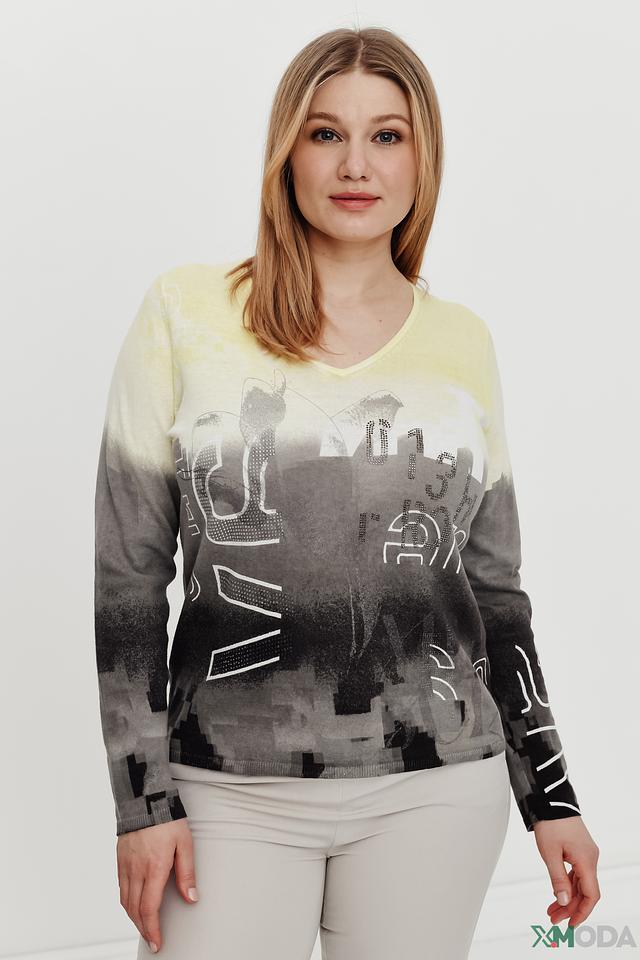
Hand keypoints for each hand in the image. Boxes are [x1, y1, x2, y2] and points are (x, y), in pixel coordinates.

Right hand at [117, 817, 197, 953]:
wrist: (144, 797)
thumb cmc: (167, 818)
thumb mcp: (185, 843)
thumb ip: (187, 872)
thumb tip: (191, 898)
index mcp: (154, 868)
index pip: (150, 908)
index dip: (153, 929)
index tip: (157, 942)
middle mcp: (136, 869)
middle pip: (135, 910)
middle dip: (143, 929)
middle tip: (152, 940)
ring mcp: (125, 865)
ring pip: (125, 901)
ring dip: (134, 918)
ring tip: (144, 927)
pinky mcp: (119, 859)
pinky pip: (120, 888)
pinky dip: (126, 902)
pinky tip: (134, 905)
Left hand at [533, 816, 599, 928]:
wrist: (551, 801)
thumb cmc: (551, 823)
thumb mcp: (550, 853)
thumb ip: (558, 879)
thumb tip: (564, 902)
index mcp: (587, 861)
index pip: (591, 895)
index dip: (582, 912)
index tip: (571, 923)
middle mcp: (590, 858)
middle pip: (585, 891)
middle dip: (570, 907)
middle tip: (554, 919)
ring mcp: (586, 854)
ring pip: (580, 883)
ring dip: (568, 897)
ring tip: (552, 910)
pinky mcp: (579, 850)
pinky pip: (577, 873)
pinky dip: (568, 885)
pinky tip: (558, 893)